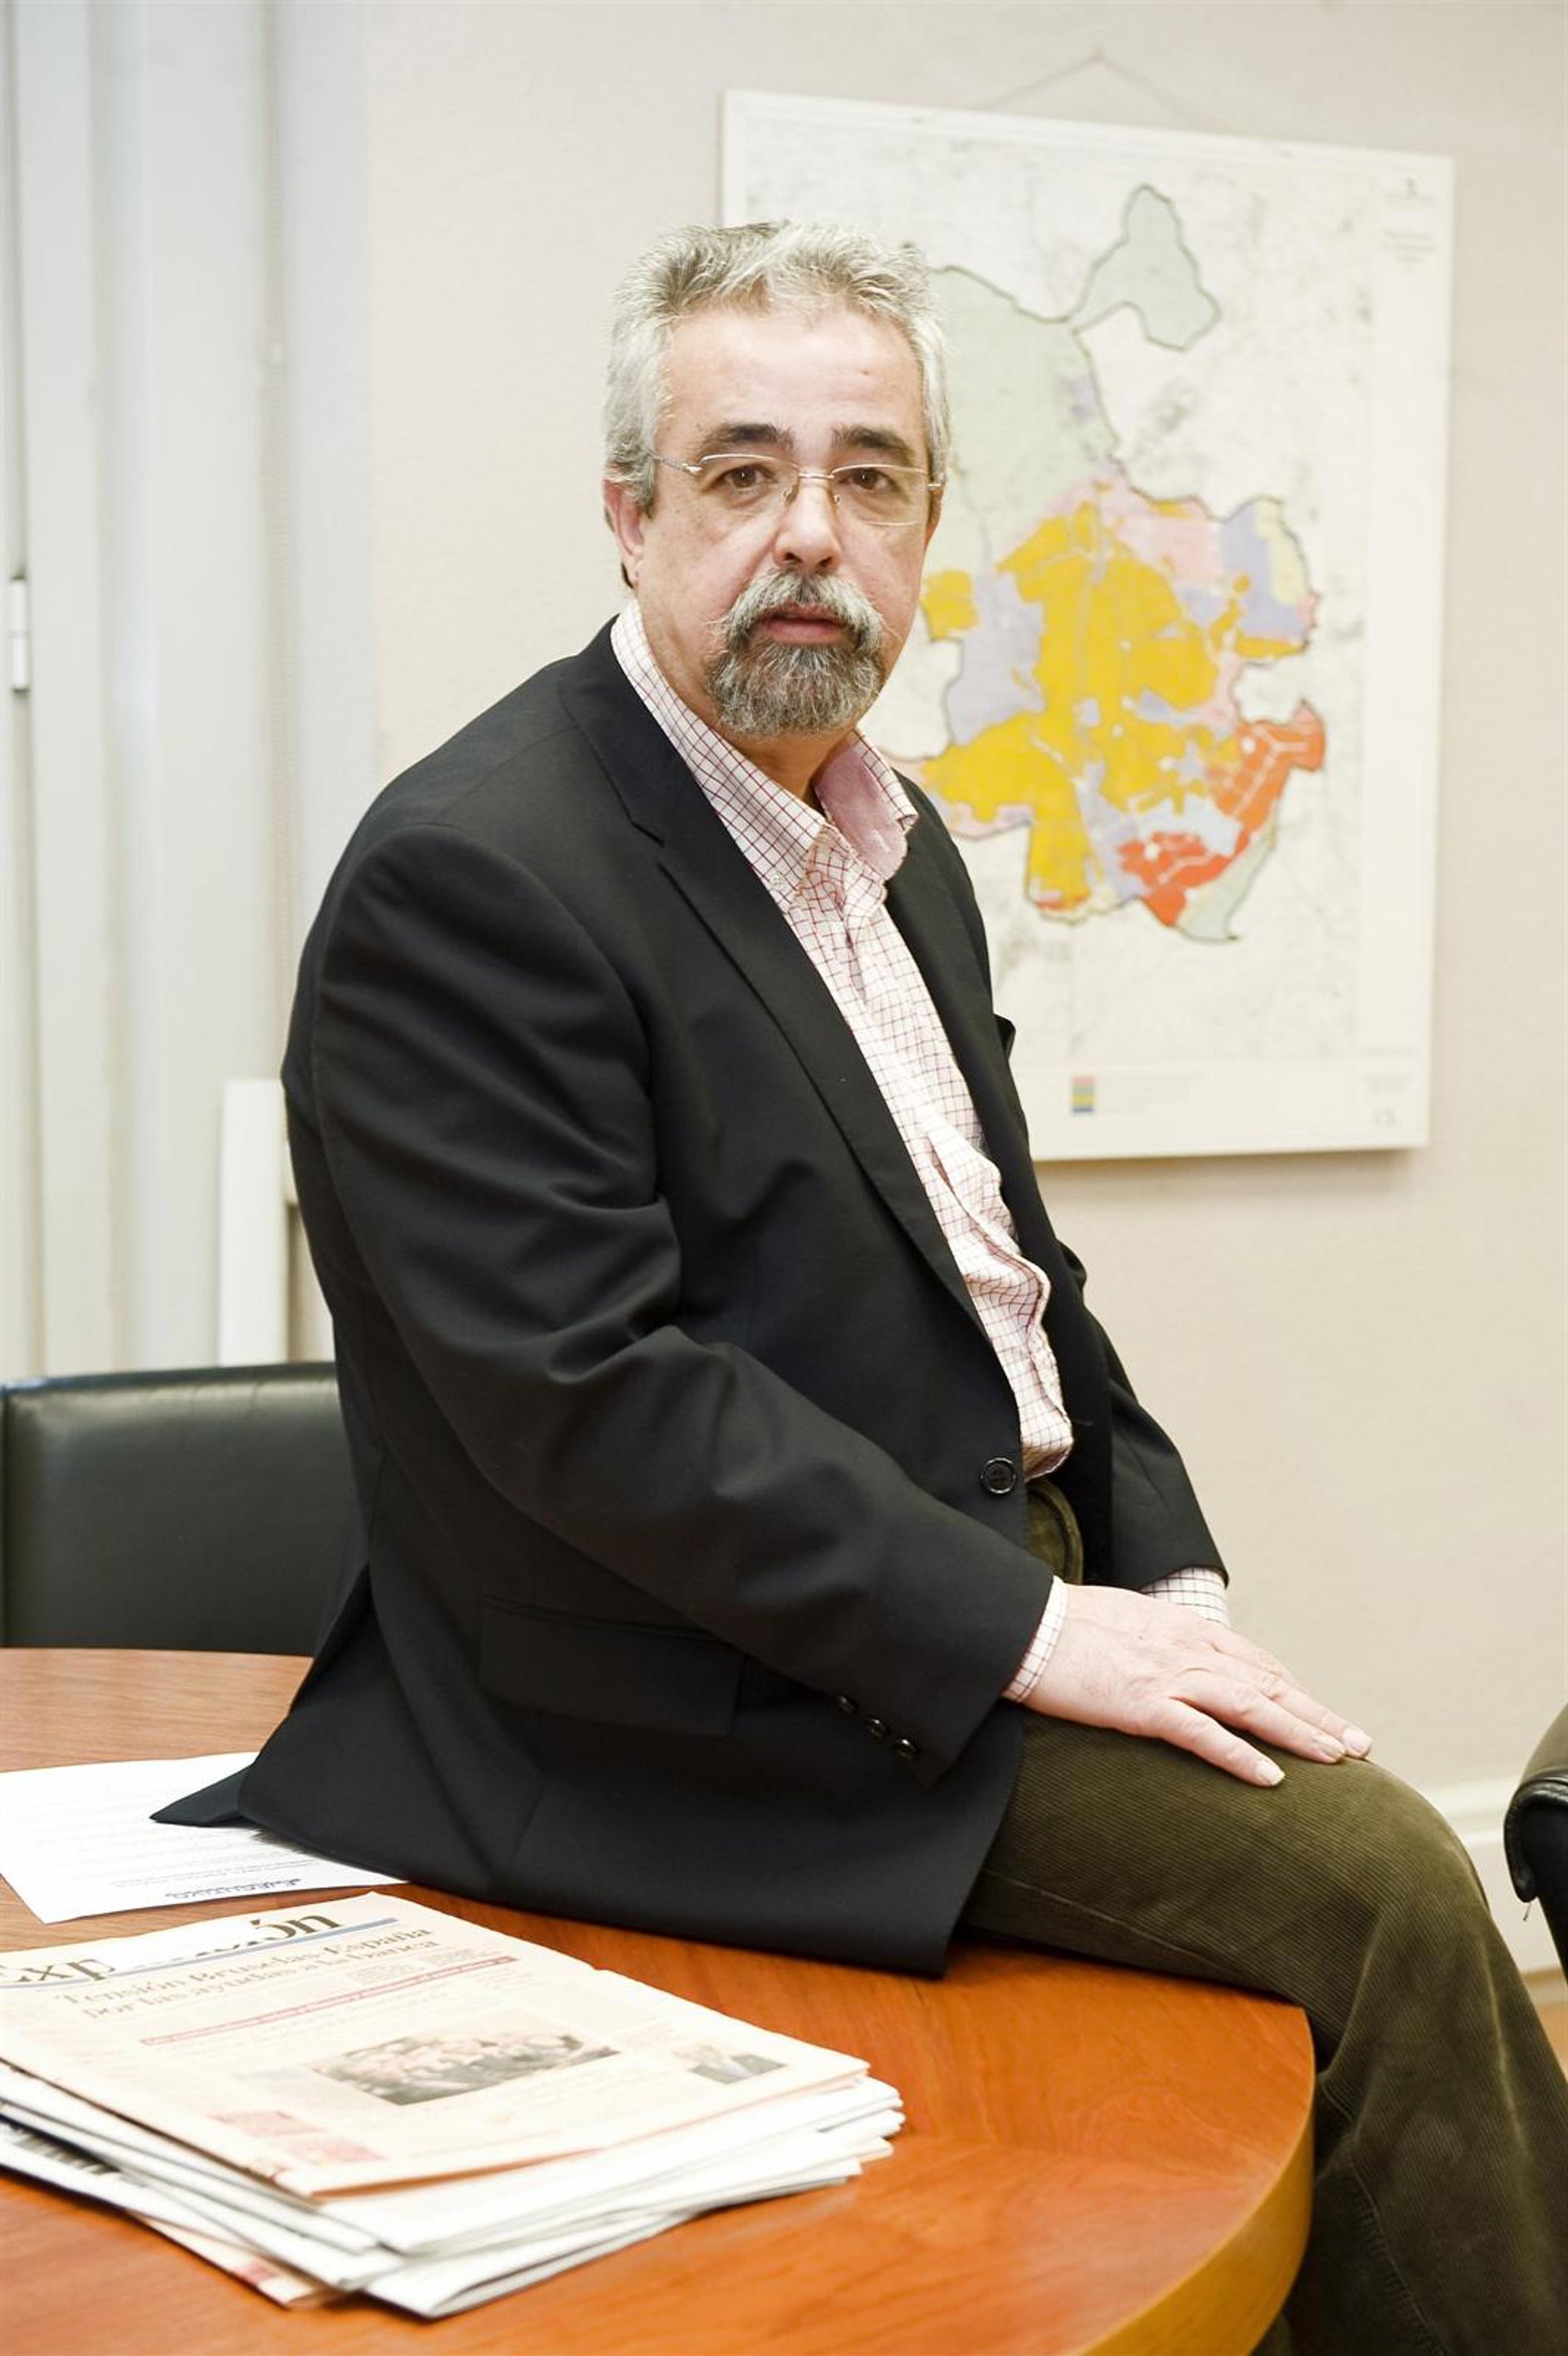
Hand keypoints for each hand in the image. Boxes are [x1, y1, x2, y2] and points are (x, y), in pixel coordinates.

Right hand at [1024, 1583, 1371, 1786]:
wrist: (1023, 1625)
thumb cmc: (1062, 1624)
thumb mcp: (1123, 1621)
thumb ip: (1155, 1639)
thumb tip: (1165, 1655)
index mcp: (1183, 1628)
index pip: (1255, 1661)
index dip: (1295, 1690)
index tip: (1322, 1714)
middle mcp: (1188, 1648)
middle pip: (1269, 1683)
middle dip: (1318, 1715)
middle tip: (1360, 1745)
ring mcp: (1169, 1676)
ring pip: (1251, 1705)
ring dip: (1299, 1733)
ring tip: (1338, 1761)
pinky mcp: (1143, 1704)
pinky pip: (1202, 1733)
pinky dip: (1240, 1755)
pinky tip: (1271, 1778)